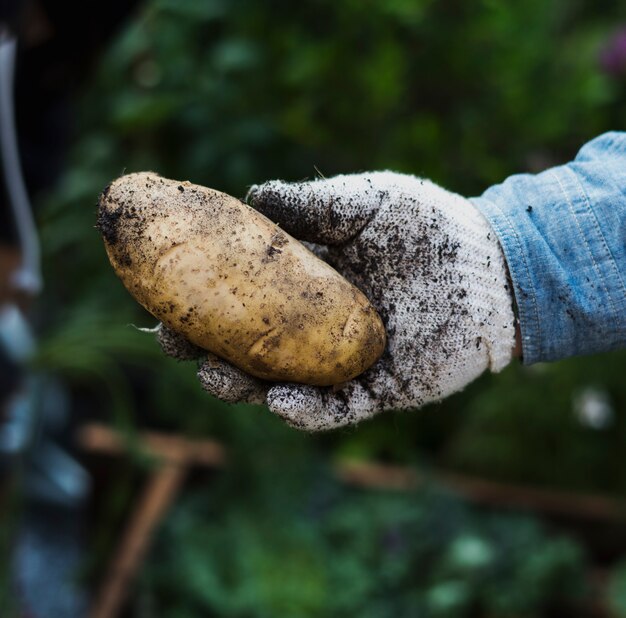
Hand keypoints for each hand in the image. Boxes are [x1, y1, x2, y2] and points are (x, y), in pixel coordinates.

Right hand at [159, 172, 515, 430]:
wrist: (494, 263)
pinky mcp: (381, 391)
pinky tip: (279, 402)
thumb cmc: (430, 225)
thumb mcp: (364, 202)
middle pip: (252, 349)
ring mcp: (345, 364)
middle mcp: (318, 330)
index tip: (164, 299)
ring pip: (283, 386)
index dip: (202, 304)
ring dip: (246, 388)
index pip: (244, 301)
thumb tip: (251, 195)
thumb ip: (311, 203)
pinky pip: (337, 411)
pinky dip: (305, 412)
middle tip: (177, 344)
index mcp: (308, 287)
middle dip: (210, 351)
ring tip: (218, 377)